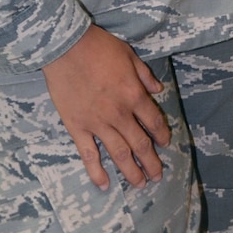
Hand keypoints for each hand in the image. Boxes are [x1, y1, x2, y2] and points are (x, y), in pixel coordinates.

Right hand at [42, 25, 169, 190]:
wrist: (67, 47)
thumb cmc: (99, 47)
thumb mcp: (129, 55)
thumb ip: (144, 75)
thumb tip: (158, 90)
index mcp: (134, 95)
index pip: (153, 121)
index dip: (161, 134)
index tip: (165, 144)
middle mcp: (119, 114)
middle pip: (140, 143)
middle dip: (151, 162)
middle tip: (157, 176)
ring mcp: (98, 123)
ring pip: (119, 153)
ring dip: (131, 171)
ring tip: (140, 184)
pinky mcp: (77, 128)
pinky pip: (89, 155)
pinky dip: (97, 172)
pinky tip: (104, 185)